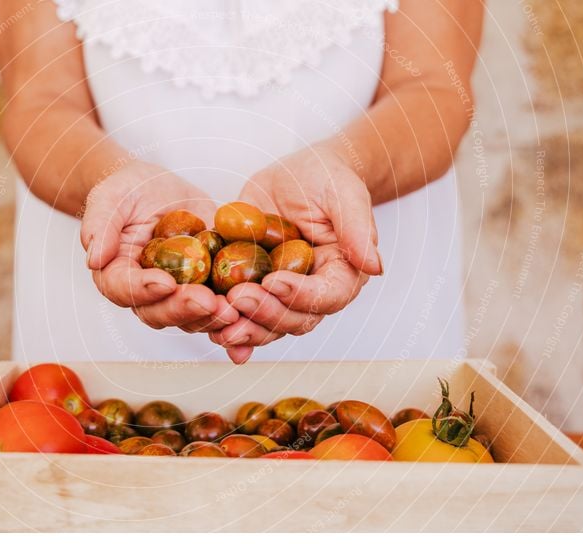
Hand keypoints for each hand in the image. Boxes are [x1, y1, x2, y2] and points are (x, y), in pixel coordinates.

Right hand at [81, 161, 238, 332]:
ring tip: (235, 307)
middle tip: (209, 301)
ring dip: (214, 316)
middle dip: (186, 309)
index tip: (165, 283)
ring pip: (193, 317)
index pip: (125, 290)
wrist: (155, 189)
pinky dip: (238, 313)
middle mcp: (146, 294)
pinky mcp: (207, 288)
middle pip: (161, 312)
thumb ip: (100, 224)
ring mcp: (178, 294)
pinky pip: (221, 306)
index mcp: (116, 275)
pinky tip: (257, 311)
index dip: (144, 290)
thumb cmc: (127, 192)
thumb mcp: (110, 197)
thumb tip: (94, 257)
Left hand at [209, 146, 382, 362]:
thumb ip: (357, 229)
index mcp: (341, 274)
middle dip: (264, 313)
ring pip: (266, 325)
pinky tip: (208, 330)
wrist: (299, 174)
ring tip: (218, 322)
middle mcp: (312, 293)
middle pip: (293, 319)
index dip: (300, 295)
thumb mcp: (344, 195)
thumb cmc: (328, 179)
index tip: (273, 281)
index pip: (326, 297)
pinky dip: (226, 326)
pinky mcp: (254, 287)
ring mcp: (281, 294)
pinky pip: (241, 314)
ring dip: (243, 328)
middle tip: (237, 298)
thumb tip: (374, 266)